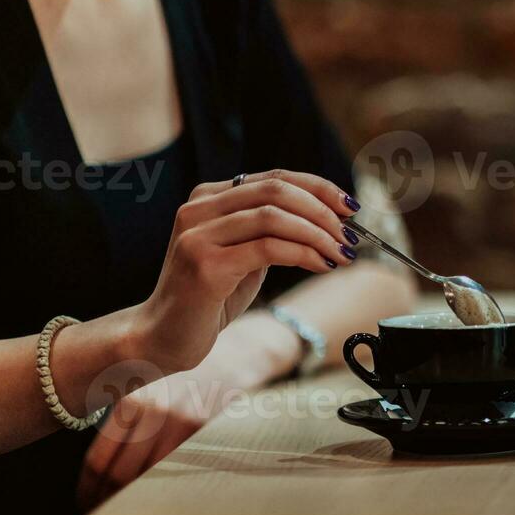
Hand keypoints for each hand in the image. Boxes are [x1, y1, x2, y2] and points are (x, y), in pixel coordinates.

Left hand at [76, 315, 298, 509]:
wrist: (236, 353)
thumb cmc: (188, 377)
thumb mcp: (149, 390)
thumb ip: (127, 422)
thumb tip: (102, 470)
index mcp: (130, 401)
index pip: (98, 460)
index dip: (89, 488)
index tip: (87, 502)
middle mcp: (153, 410)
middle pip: (120, 472)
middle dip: (108, 499)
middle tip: (106, 514)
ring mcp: (182, 420)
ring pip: (149, 475)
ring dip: (137, 498)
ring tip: (131, 511)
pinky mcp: (207, 428)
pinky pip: (180, 467)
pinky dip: (168, 486)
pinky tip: (163, 494)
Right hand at [131, 169, 357, 377]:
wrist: (163, 336)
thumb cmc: (210, 297)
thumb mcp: (246, 254)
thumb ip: (274, 231)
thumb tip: (332, 219)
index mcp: (209, 197)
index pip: (275, 178)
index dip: (319, 187)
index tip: (351, 206)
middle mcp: (199, 208)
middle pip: (276, 190)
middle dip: (323, 210)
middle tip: (349, 235)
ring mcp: (198, 234)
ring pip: (274, 216)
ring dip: (318, 234)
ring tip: (341, 253)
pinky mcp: (205, 264)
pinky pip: (268, 248)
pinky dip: (304, 254)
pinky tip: (322, 265)